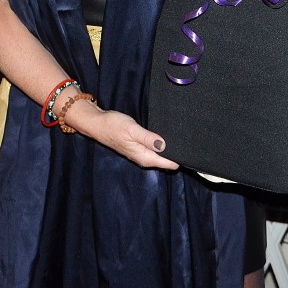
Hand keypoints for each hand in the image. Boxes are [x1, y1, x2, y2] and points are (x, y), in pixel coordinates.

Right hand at [65, 100, 179, 170]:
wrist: (97, 123)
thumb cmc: (113, 125)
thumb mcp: (132, 129)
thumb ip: (149, 138)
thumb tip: (165, 146)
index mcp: (145, 157)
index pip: (170, 164)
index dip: (180, 157)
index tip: (190, 148)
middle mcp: (144, 159)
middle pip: (167, 161)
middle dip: (177, 152)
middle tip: (187, 138)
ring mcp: (141, 154)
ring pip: (161, 155)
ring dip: (169, 148)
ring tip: (179, 136)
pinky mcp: (139, 148)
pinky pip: (155, 150)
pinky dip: (161, 144)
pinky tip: (165, 136)